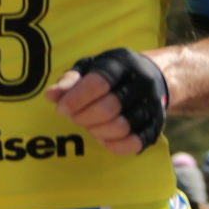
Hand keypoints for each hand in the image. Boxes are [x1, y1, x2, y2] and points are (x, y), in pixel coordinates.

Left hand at [46, 49, 166, 155]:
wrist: (155, 75)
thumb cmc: (112, 73)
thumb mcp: (90, 67)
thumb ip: (70, 80)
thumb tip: (51, 96)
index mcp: (122, 63)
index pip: (98, 82)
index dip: (75, 99)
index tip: (61, 109)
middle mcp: (141, 82)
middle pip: (109, 107)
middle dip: (84, 117)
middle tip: (74, 118)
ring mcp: (152, 104)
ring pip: (122, 126)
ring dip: (98, 131)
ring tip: (89, 126)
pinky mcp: (157, 124)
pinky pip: (136, 142)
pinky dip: (115, 146)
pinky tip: (103, 138)